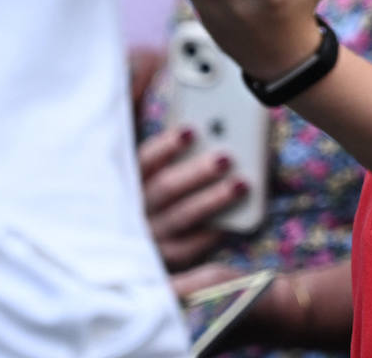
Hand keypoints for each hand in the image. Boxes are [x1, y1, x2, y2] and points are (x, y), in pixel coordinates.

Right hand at [138, 126, 248, 269]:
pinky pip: (189, 246)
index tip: (192, 131)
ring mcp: (148, 236)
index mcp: (130, 180)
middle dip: (198, 171)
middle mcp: (135, 208)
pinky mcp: (164, 259)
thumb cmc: (156, 193)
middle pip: (166, 187)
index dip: (167, 145)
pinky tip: (232, 220)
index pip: (144, 159)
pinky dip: (211, 232)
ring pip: (181, 216)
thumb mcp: (151, 169)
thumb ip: (161, 144)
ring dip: (213, 199)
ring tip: (241, 184)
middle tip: (226, 157)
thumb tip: (183, 113)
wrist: (135, 251)